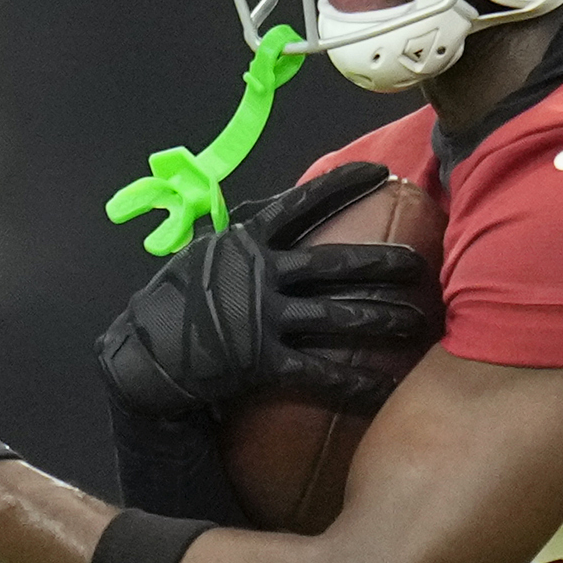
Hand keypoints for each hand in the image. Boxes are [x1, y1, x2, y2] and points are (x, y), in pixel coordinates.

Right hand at [98, 160, 439, 422]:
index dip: (344, 183)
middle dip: (385, 262)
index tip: (381, 172)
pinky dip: (355, 384)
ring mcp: (262, 318)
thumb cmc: (170, 308)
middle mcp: (259, 275)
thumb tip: (261, 217)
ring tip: (418, 321)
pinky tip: (385, 391)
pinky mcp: (261, 362)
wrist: (140, 360)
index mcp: (245, 243)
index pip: (302, 203)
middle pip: (336, 263)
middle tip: (421, 262)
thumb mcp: (200, 259)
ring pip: (338, 317)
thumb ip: (237, 242)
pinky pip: (320, 374)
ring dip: (383, 319)